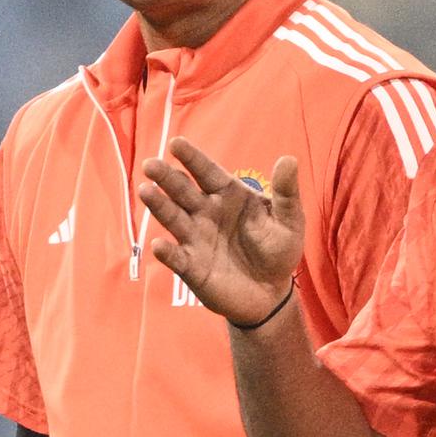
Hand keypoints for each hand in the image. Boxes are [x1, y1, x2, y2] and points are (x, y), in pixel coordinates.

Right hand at [140, 140, 304, 324]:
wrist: (271, 293)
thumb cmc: (279, 250)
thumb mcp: (290, 221)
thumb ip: (286, 192)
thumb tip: (289, 159)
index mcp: (228, 195)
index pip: (207, 172)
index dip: (192, 158)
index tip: (176, 143)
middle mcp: (206, 212)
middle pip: (183, 191)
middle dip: (167, 177)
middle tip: (151, 164)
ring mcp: (196, 239)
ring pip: (174, 218)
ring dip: (159, 205)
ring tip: (145, 190)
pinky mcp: (192, 267)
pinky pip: (177, 258)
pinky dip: (167, 252)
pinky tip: (159, 245)